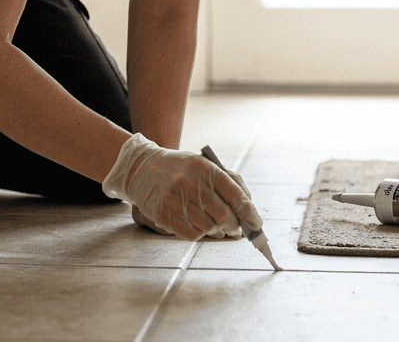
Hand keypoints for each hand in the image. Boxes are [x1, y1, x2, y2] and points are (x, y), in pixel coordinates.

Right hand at [103, 134, 261, 240]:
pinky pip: (192, 235)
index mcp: (205, 169)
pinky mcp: (164, 215)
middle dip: (234, 226)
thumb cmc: (180, 168)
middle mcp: (191, 184)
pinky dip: (199, 234)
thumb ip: (230, 182)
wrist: (141, 168)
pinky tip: (195, 224)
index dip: (250, 214)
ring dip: (216, 230)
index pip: (236, 196)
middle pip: (225, 217)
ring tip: (212, 223)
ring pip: (209, 229)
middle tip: (235, 228)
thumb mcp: (205, 164)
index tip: (256, 224)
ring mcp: (176, 201)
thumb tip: (249, 208)